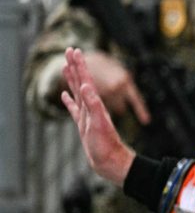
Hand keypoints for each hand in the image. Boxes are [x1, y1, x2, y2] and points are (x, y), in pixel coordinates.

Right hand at [60, 48, 136, 186]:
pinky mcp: (83, 125)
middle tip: (70, 50)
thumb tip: (86, 86)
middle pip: (82, 82)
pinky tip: (65, 96)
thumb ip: (94, 105)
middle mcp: (91, 107)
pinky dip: (69, 101)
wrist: (111, 162)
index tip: (74, 50)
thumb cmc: (106, 145)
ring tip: (66, 67)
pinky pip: (74, 109)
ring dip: (72, 79)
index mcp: (94, 104)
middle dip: (76, 66)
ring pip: (78, 92)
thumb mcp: (99, 123)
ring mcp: (87, 115)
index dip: (80, 65)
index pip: (86, 80)